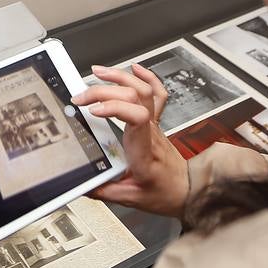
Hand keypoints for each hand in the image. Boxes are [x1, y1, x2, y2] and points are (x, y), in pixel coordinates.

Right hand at [71, 64, 188, 218]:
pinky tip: (132, 68)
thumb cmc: (163, 193)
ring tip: (97, 73)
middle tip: (81, 96)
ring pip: (143, 89)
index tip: (92, 111)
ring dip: (119, 76)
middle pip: (133, 96)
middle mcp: (150, 131)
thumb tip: (81, 183)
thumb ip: (104, 191)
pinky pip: (156, 92)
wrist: (186, 190)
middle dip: (104, 90)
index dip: (113, 107)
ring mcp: (154, 123)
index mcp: (143, 150)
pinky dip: (145, 75)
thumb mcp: (131, 199)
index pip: (135, 117)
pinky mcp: (155, 120)